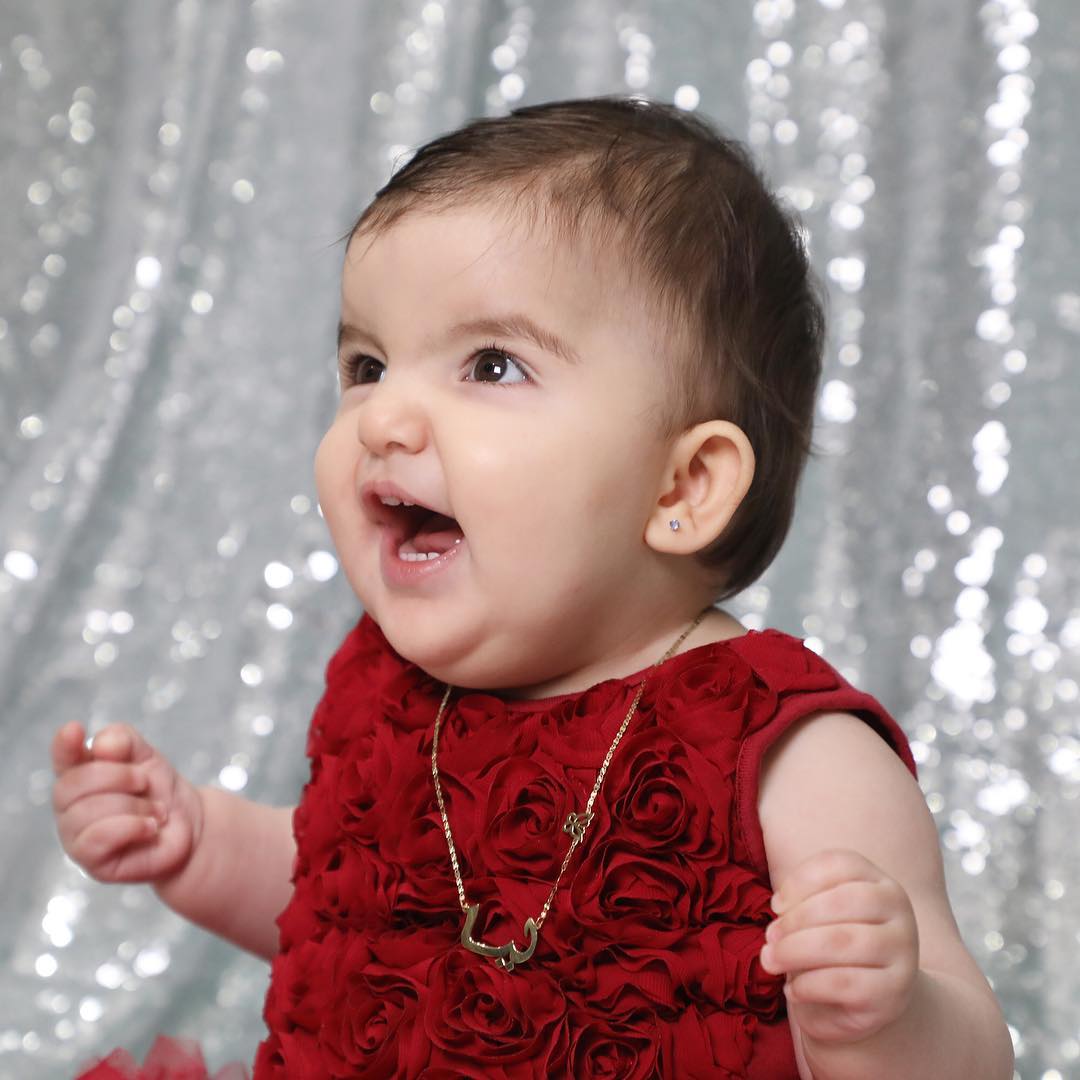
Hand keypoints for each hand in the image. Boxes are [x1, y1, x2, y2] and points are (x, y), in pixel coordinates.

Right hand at [51, 721, 203, 884]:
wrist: (187, 827)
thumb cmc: (159, 791)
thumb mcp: (146, 757)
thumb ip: (123, 742)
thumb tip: (100, 746)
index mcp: (79, 775)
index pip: (63, 758)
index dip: (64, 745)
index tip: (74, 729)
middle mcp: (69, 806)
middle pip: (73, 784)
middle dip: (119, 776)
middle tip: (145, 782)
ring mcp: (76, 836)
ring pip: (88, 811)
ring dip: (134, 806)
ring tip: (156, 811)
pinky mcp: (91, 862)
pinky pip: (99, 837)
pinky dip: (132, 826)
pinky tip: (150, 827)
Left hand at [759, 848, 919, 1045]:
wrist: (873, 1002)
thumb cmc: (837, 948)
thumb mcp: (824, 916)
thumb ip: (804, 902)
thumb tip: (780, 908)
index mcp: (881, 884)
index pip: (841, 864)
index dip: (801, 880)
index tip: (777, 904)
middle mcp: (899, 912)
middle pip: (841, 902)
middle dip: (795, 919)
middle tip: (769, 937)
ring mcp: (903, 953)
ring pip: (841, 941)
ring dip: (794, 951)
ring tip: (771, 960)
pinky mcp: (893, 993)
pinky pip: (843, 983)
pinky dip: (808, 984)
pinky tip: (792, 990)